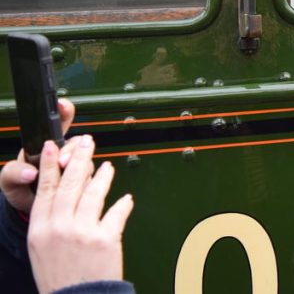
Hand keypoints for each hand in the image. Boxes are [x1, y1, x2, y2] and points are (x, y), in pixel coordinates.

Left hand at [1, 99, 75, 213]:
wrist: (29, 207)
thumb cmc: (20, 187)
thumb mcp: (9, 180)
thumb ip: (14, 172)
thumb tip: (30, 173)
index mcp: (46, 144)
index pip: (60, 121)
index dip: (64, 110)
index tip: (62, 105)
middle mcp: (64, 151)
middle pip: (78, 141)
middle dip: (71, 149)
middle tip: (62, 161)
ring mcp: (75, 165)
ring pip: (86, 158)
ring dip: (78, 166)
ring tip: (64, 174)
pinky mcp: (83, 180)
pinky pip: (90, 176)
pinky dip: (83, 181)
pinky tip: (74, 186)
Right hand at [28, 136, 133, 293]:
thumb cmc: (60, 278)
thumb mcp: (42, 250)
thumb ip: (52, 223)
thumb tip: (67, 196)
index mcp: (40, 230)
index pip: (45, 189)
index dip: (49, 165)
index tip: (52, 146)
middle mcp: (59, 228)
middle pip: (71, 184)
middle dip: (79, 159)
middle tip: (86, 142)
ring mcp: (83, 232)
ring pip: (94, 193)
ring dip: (103, 176)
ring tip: (107, 167)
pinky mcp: (106, 239)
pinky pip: (117, 213)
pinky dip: (123, 204)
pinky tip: (127, 198)